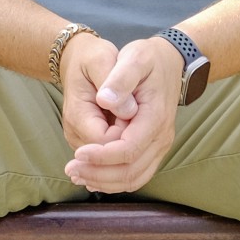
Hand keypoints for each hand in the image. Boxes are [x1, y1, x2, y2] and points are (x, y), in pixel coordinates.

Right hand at [57, 31, 122, 150]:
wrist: (79, 61)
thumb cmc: (93, 58)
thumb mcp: (102, 58)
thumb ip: (117, 81)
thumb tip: (127, 111)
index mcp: (78, 115)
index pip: (108, 143)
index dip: (128, 132)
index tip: (133, 108)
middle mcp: (76, 135)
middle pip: (110, 162)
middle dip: (132, 145)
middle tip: (134, 115)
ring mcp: (82, 143)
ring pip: (114, 165)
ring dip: (131, 148)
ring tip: (130, 119)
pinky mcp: (89, 145)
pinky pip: (113, 162)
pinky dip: (127, 153)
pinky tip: (131, 130)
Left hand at [63, 36, 181, 193]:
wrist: (168, 62)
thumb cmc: (148, 59)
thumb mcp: (134, 58)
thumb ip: (120, 78)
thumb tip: (105, 100)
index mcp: (155, 117)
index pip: (128, 149)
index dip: (101, 156)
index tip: (78, 153)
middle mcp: (161, 137)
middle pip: (130, 171)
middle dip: (98, 173)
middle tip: (71, 169)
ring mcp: (159, 146)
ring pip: (133, 178)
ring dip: (104, 181)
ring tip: (77, 175)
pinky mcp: (153, 149)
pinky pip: (136, 175)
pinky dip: (114, 180)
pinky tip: (92, 176)